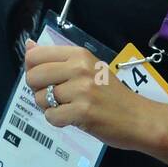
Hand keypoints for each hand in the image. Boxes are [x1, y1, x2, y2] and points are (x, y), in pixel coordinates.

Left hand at [24, 39, 147, 149]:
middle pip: (33, 76)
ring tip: (69, 107)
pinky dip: (58, 120)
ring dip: (49, 107)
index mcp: (79, 54)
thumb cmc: (112, 94)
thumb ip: (57, 58)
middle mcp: (79, 68)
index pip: (35, 56)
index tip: (46, 79)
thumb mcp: (88, 68)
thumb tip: (29, 45)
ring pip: (40, 99)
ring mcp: (81, 90)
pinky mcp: (82, 112)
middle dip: (38, 90)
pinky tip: (73, 118)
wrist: (139, 118)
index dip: (33, 70)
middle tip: (56, 96)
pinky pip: (51, 117)